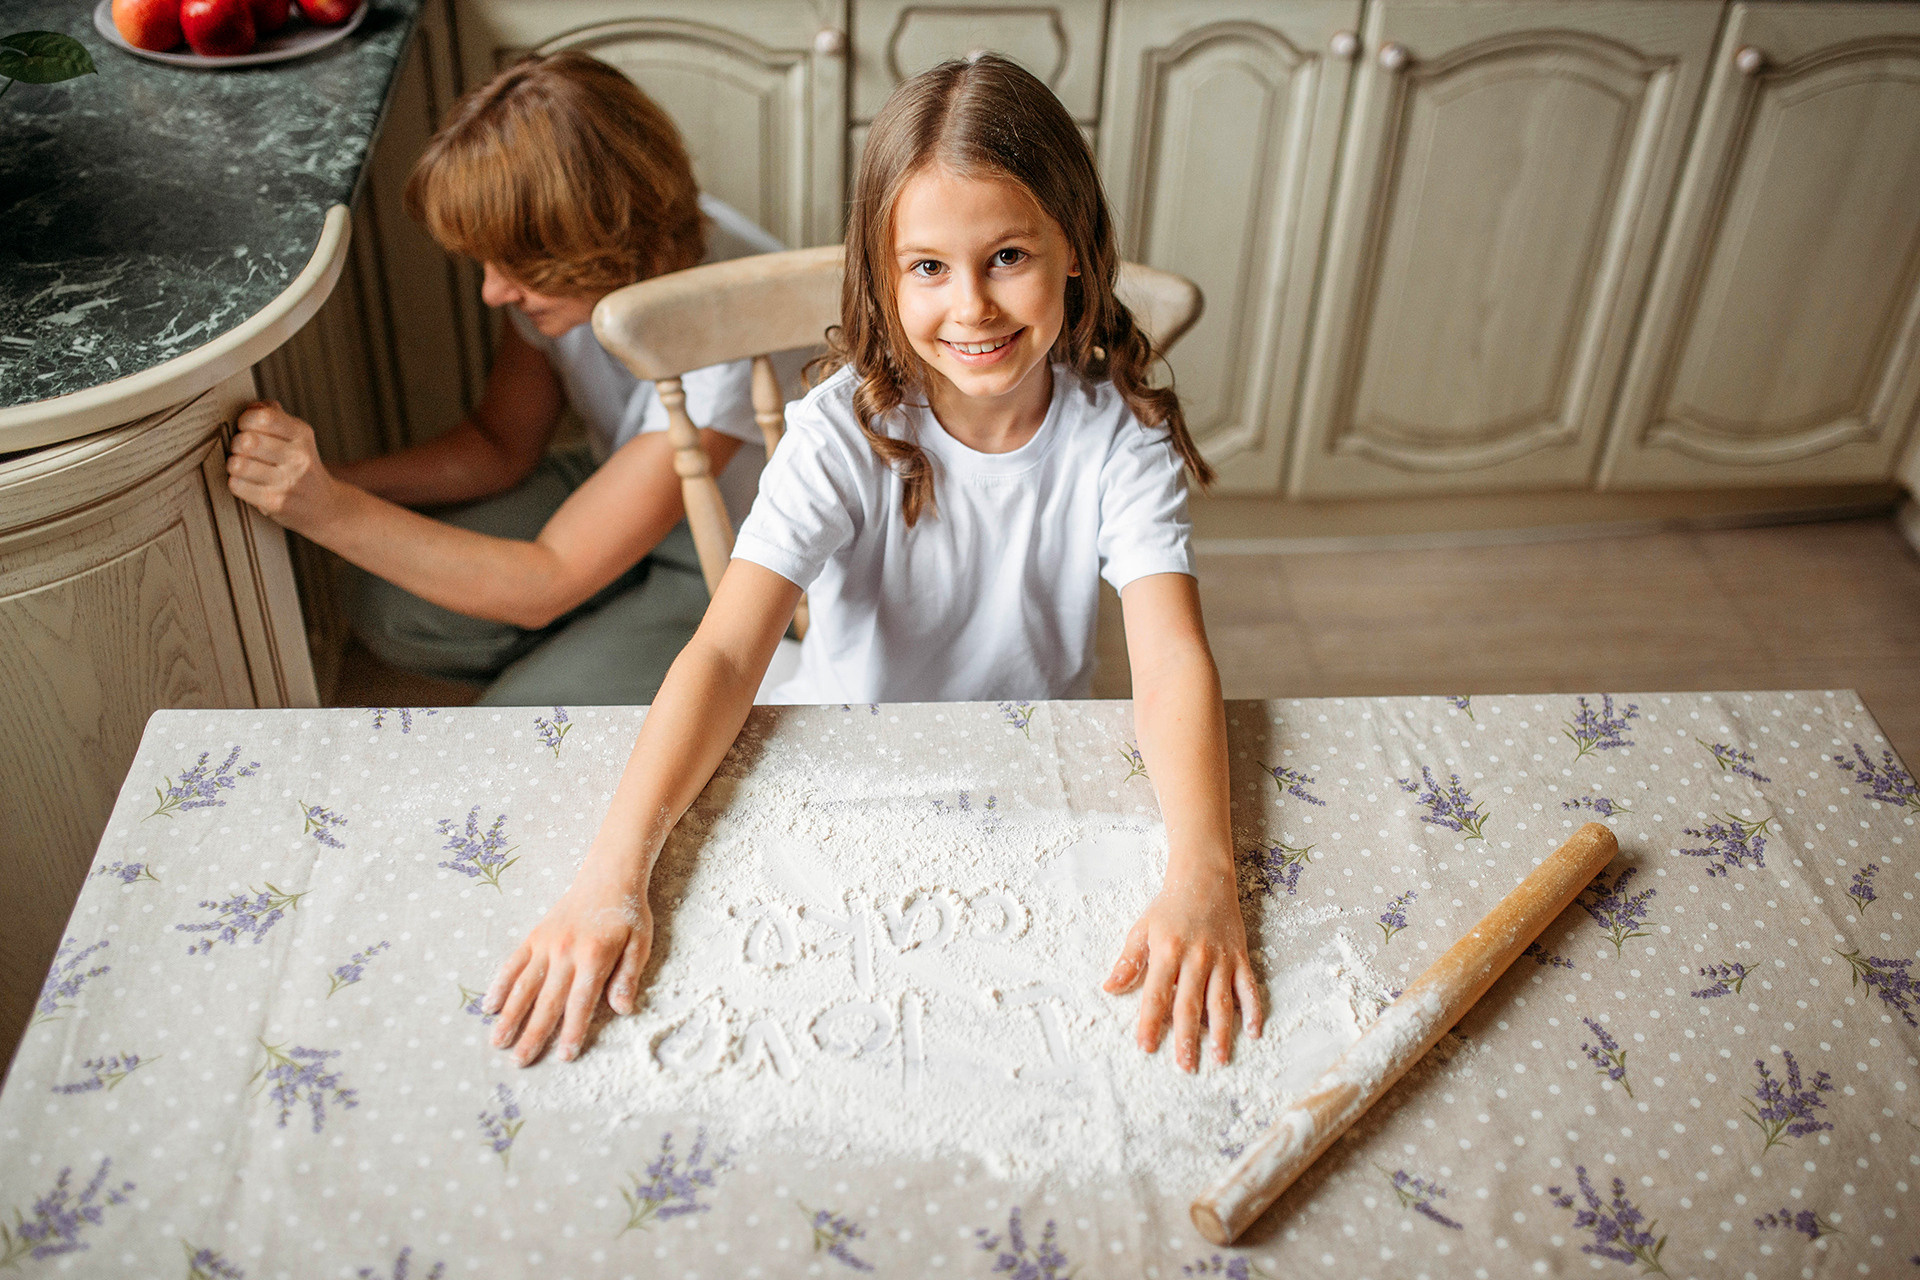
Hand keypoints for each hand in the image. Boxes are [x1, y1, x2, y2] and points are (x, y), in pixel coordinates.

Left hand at [225, 400, 338, 531]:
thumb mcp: (297, 437)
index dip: (246, 420)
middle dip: (236, 444)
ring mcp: (288, 482)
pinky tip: (248, 483)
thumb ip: (275, 416)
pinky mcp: (276, 503)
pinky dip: (236, 483)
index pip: (263, 417)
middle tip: (242, 450)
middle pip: (247, 441)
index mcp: (302, 435)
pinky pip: (237, 485)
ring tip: (243, 467)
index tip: (247, 427)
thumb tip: (253, 407)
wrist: (325, 506)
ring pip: (238, 464)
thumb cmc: (302, 467)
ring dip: (234, 464)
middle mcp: (298, 457)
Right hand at [485, 870, 653, 1066]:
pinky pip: (513, 963)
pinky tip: (490, 1006)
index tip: (564, 1057)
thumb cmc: (628, 914)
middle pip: (547, 1000)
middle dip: (533, 1034)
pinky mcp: (534, 937)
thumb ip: (629, 976)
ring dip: (510, 1016)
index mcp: (595, 956)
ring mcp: (546, 944)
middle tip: (519, 1062)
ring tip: (497, 1042)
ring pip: (524, 985)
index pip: (581, 1002)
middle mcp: (566, 952)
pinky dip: (500, 984)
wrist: (608, 876)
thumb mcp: (640, 943)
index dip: (572, 1031)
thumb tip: (623, 1009)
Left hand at [1103, 859, 1262, 1070]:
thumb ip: (1128, 962)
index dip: (1151, 1022)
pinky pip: (1249, 987)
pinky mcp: (1240, 956)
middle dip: (1187, 1038)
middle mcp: (1196, 957)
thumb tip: (1109, 988)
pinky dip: (1253, 1010)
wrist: (1204, 879)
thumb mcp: (1142, 930)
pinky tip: (1254, 1032)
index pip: (1156, 994)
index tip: (1146, 1046)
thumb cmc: (1168, 907)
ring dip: (1221, 1033)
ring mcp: (1221, 959)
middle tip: (1185, 1066)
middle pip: (1190, 1005)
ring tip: (1219, 1059)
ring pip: (1222, 1002)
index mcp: (1167, 951)